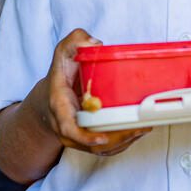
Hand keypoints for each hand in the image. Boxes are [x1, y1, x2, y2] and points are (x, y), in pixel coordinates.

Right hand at [39, 29, 149, 156]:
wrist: (46, 102)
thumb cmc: (59, 78)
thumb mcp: (62, 54)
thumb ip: (74, 42)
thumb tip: (94, 43)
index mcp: (60, 107)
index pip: (68, 128)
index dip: (85, 137)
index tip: (102, 138)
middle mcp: (67, 128)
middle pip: (92, 143)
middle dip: (117, 138)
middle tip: (140, 127)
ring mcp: (77, 138)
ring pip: (101, 148)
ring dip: (124, 141)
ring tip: (144, 128)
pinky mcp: (87, 141)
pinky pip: (105, 148)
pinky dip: (122, 142)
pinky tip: (137, 131)